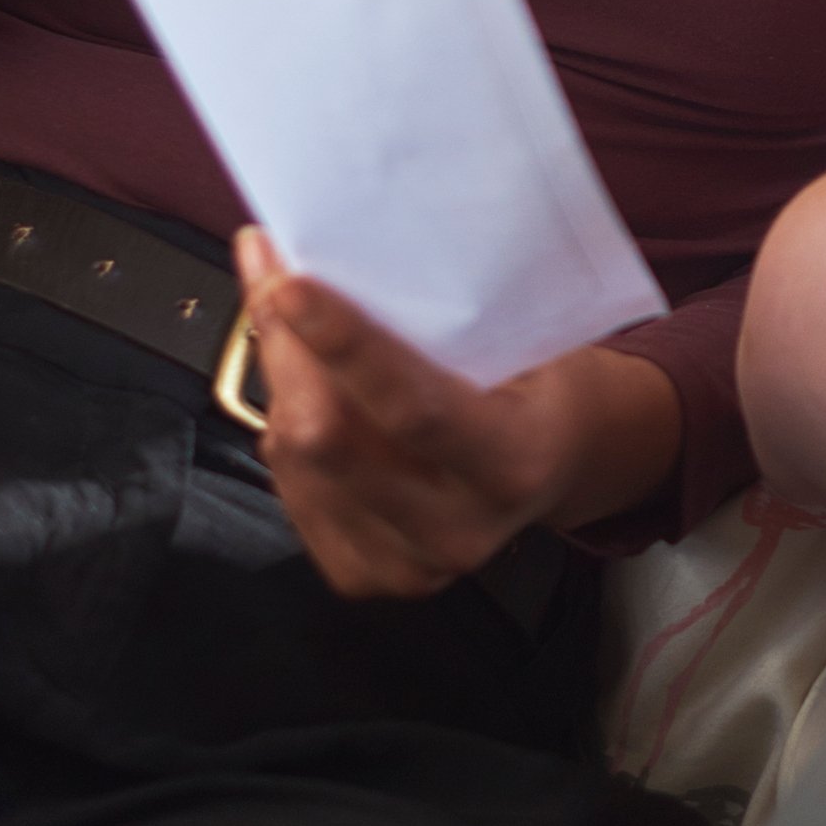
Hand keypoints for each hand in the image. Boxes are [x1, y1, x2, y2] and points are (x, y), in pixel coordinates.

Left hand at [231, 229, 674, 595]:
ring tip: (287, 320)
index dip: (342, 343)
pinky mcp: (361, 573)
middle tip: (269, 273)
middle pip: (328, 437)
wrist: (556, 464)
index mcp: (514, 464)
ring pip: (295, 457)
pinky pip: (289, 486)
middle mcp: (457, 528)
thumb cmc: (538, 388)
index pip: (411, 410)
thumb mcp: (527, 343)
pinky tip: (304, 388)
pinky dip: (284, 423)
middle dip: (285, 346)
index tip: (290, 282)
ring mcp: (405, 561)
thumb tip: (345, 253)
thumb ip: (447, 316)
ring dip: (277, 377)